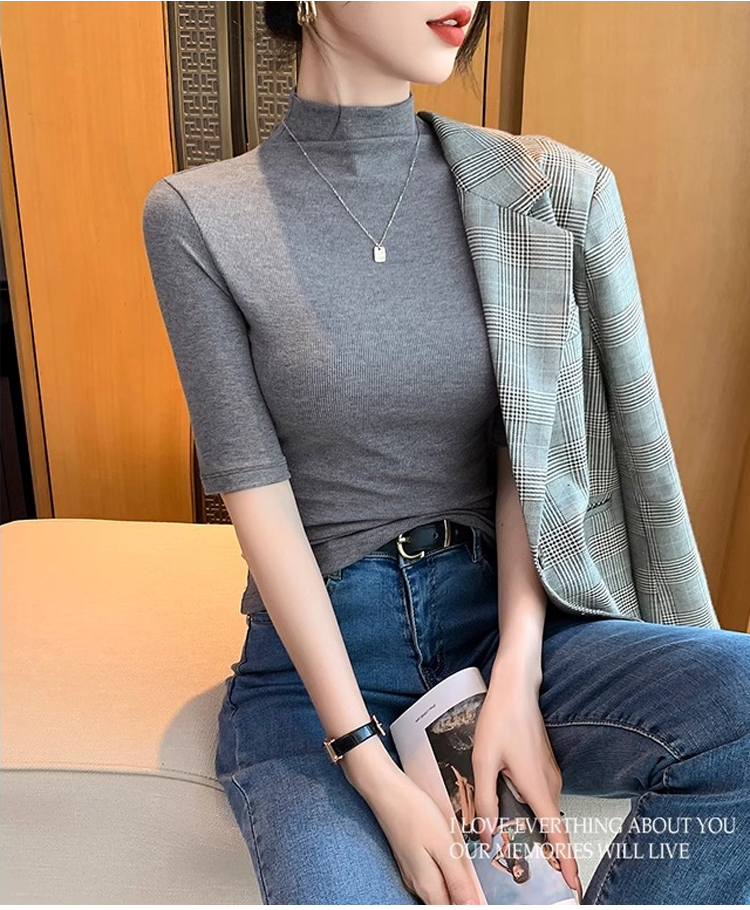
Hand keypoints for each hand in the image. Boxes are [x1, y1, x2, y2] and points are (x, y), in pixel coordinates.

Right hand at [345, 751, 483, 904]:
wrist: (387, 790)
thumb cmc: (414, 812)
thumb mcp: (444, 846)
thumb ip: (459, 880)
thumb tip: (473, 906)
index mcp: (428, 885)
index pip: (452, 909)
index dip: (469, 904)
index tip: (481, 895)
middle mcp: (417, 884)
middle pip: (445, 902)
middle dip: (462, 895)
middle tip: (475, 877)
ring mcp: (411, 872)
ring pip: (438, 890)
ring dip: (454, 883)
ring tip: (465, 864)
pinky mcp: (409, 859)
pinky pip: (430, 877)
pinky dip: (444, 872)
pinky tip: (449, 855)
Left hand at [470, 663, 582, 901]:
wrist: (516, 686)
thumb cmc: (500, 719)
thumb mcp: (483, 761)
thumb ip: (486, 801)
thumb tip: (487, 835)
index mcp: (537, 787)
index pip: (557, 833)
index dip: (566, 861)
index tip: (573, 885)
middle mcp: (549, 783)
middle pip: (548, 825)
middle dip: (540, 848)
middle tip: (522, 867)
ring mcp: (549, 773)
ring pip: (541, 808)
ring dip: (530, 824)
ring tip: (506, 836)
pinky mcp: (543, 765)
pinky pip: (538, 794)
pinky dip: (527, 806)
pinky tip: (507, 803)